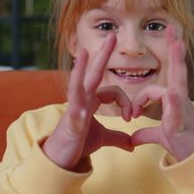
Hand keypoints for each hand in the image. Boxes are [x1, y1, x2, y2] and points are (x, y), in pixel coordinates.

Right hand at [42, 33, 133, 170]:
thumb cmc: (80, 143)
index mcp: (91, 100)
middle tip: (112, 35)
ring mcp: (74, 109)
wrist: (61, 158)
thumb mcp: (103, 138)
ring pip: (78, 84)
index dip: (125, 102)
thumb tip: (132, 144)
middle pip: (94, 73)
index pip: (113, 91)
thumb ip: (118, 137)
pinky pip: (74, 112)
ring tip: (84, 54)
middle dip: (103, 54)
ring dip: (81, 69)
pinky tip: (80, 110)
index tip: (130, 117)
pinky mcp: (70, 123)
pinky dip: (78, 110)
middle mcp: (82, 99)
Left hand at [130, 26, 193, 160]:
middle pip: (177, 70)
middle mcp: (180, 99)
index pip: (158, 86)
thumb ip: (147, 133)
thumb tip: (134, 138)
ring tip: (178, 44)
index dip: (140, 99)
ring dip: (178, 62)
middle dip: (175, 50)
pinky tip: (171, 93)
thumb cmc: (182, 143)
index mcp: (174, 100)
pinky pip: (177, 108)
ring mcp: (183, 107)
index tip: (133, 114)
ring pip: (178, 82)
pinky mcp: (183, 121)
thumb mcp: (161, 135)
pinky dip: (173, 102)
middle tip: (172, 29)